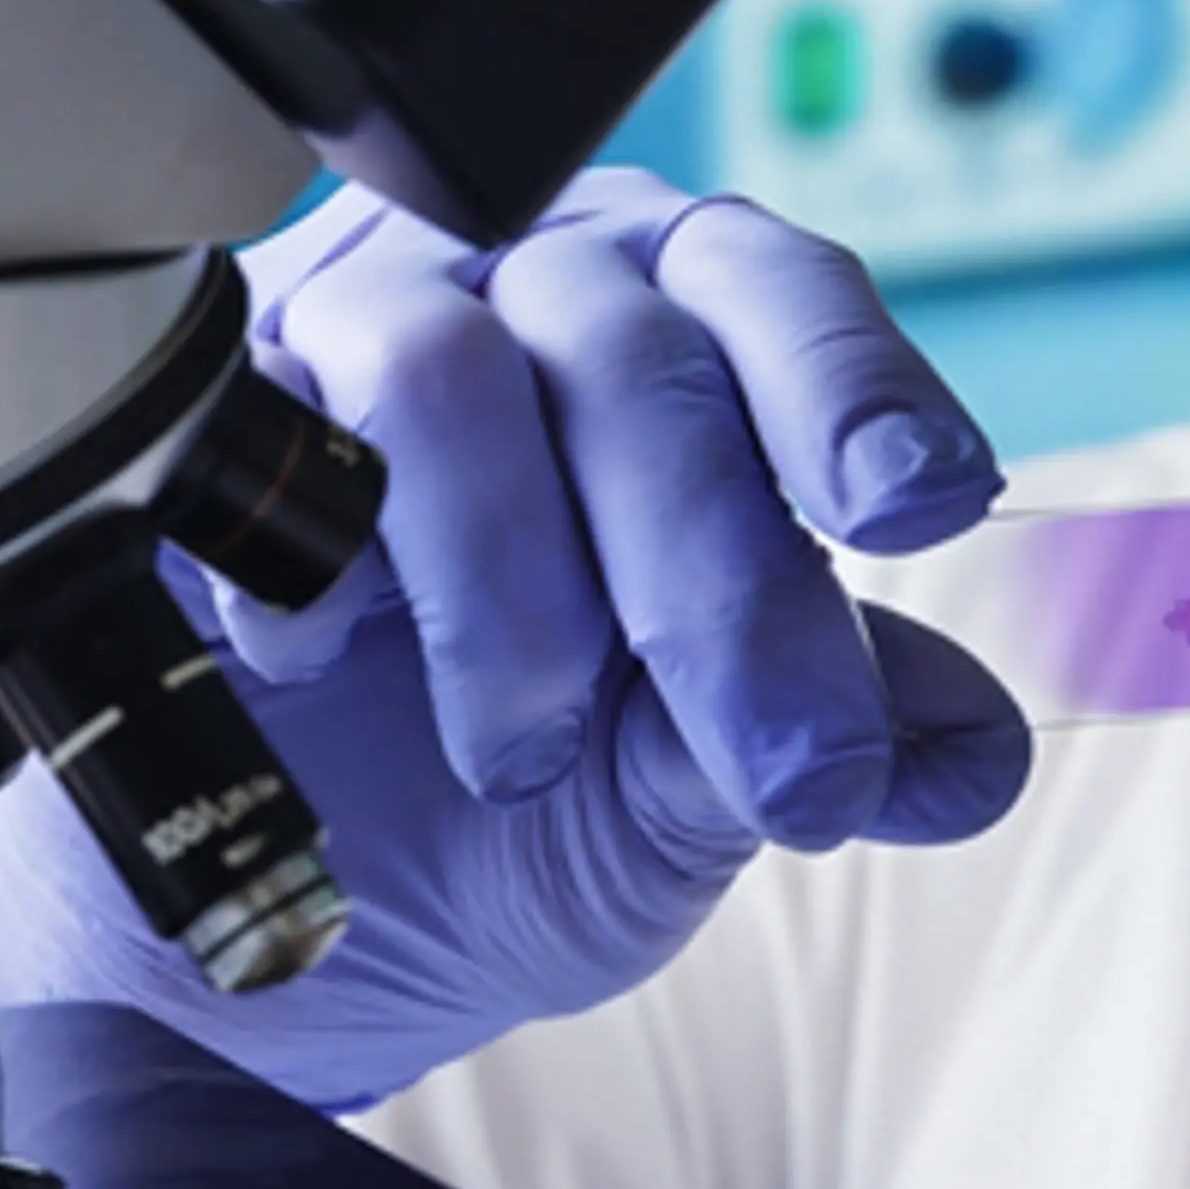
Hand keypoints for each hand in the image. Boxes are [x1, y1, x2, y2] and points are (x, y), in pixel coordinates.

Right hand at [0, 172, 1032, 1105]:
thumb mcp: (696, 785)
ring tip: (525, 754)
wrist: (280, 891)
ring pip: (450, 376)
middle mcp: (531, 297)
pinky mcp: (213, 420)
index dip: (853, 392)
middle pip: (637, 357)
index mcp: (686, 335)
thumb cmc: (505, 803)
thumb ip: (832, 736)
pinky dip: (319, 579)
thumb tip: (976, 753)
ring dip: (514, 599)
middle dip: (726, 586)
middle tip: (791, 776)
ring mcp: (360, 334)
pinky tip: (335, 673)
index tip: (919, 504)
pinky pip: (265, 444)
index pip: (784, 296)